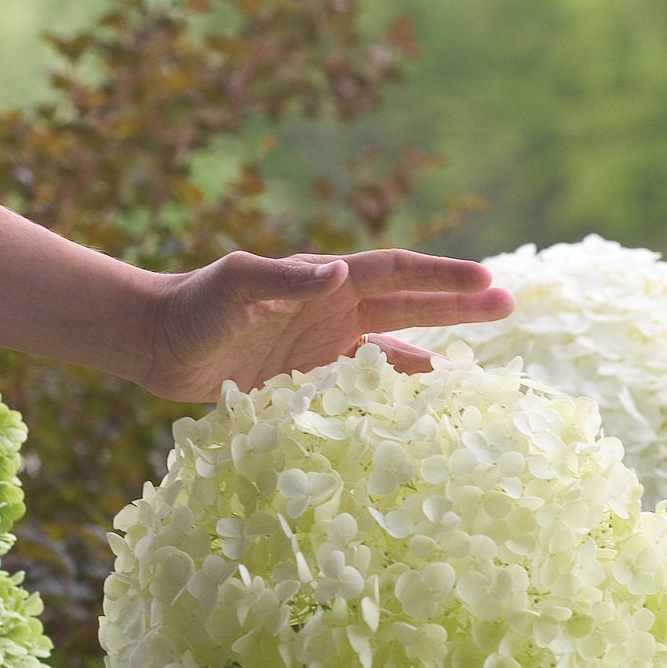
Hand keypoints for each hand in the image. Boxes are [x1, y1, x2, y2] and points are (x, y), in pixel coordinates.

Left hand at [142, 247, 514, 399]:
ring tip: (480, 353)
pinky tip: (419, 395)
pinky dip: (392, 386)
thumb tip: (338, 272)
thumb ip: (282, 279)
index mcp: (324, 281)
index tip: (487, 280)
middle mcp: (332, 307)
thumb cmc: (192, 307)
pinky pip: (362, 380)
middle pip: (408, 302)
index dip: (442, 278)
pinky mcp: (308, 375)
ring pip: (393, 341)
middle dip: (457, 303)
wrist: (156, 341)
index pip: (396, 274)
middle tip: (510, 303)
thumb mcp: (234, 286)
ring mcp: (323, 342)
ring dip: (434, 343)